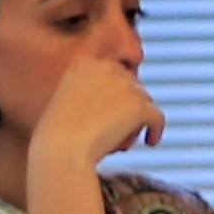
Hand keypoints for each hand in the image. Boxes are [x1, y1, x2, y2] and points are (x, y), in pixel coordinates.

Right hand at [25, 55, 167, 189]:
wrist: (60, 152)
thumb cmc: (56, 135)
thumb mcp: (67, 101)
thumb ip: (92, 92)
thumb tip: (122, 98)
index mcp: (84, 62)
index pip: (112, 72)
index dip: (113, 94)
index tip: (108, 113)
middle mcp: (106, 67)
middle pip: (131, 85)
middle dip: (126, 107)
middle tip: (113, 131)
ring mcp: (125, 85)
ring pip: (143, 102)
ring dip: (135, 120)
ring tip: (120, 142)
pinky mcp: (139, 106)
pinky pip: (157, 117)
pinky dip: (155, 129)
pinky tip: (150, 141)